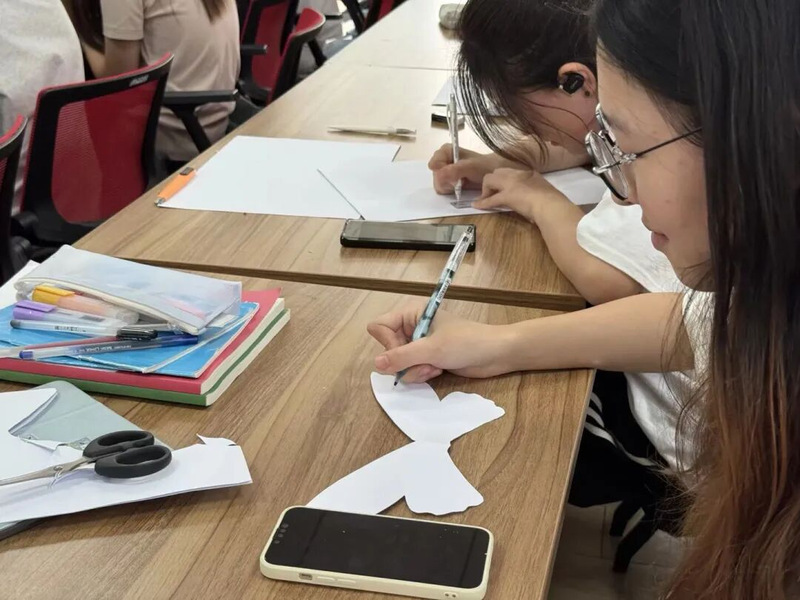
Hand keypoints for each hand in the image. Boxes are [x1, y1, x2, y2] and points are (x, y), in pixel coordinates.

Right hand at [367, 303, 515, 382]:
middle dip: (406, 361)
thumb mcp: (432, 349)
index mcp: (411, 313)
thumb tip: (376, 364)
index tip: (405, 351)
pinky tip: (438, 370)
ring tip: (435, 367)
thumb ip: (402, 357)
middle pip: (388, 348)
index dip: (387, 343)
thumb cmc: (466, 342)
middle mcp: (412, 326)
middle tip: (426, 364)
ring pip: (399, 363)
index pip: (379, 327)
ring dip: (416, 370)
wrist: (496, 353)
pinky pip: (411, 370)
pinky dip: (422, 373)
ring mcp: (419, 344)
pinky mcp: (427, 358)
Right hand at [428, 144, 503, 194]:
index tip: (455, 177)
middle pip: (435, 176)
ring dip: (450, 187)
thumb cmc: (483, 166)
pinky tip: (460, 187)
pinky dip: (451, 191)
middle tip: (461, 181)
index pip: (434, 165)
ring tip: (462, 183)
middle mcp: (441, 160)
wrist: (492, 174)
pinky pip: (442, 190)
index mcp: (445, 151)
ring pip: (438, 184)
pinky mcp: (446, 182)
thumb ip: (455, 170)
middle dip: (447, 181)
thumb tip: (439, 176)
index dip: (443, 173)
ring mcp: (443, 172)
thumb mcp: (471, 167)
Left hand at [472, 168, 568, 222]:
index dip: (504, 180)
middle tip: (493, 193)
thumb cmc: (553, 203)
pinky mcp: (507, 196)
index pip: (511, 172)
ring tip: (484, 199)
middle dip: (493, 182)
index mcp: (530, 173)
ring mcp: (512, 184)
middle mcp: (519, 175)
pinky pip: (490, 199)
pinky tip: (476, 205)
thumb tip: (537, 202)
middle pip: (498, 172)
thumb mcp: (546, 192)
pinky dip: (482, 203)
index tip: (503, 188)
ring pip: (490, 180)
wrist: (552, 206)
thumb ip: (538, 193)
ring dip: (486, 190)